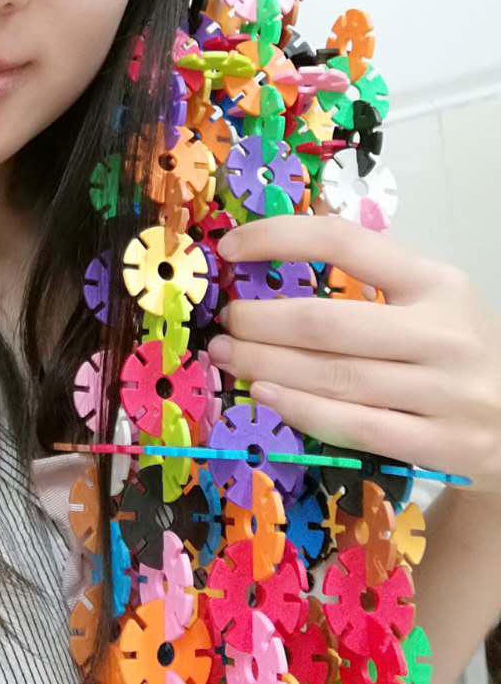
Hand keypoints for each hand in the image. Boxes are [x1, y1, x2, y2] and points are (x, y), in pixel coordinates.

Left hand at [205, 214, 500, 500]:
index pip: (343, 241)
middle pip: (327, 322)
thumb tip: (277, 241)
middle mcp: (443, 332)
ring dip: (266, 366)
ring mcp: (447, 393)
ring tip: (227, 355)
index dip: (278, 238)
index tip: (230, 248)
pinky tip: (263, 394)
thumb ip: (370, 271)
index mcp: (436, 281)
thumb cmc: (457, 348)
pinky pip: (355, 426)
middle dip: (260, 321)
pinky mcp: (443, 445)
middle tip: (224, 322)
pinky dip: (300, 410)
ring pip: (334, 378)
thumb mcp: (431, 296)